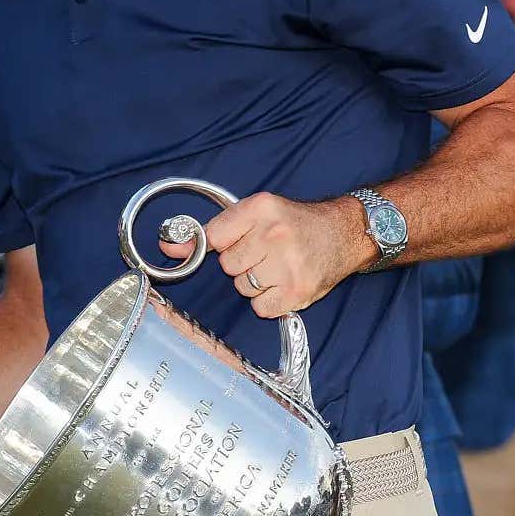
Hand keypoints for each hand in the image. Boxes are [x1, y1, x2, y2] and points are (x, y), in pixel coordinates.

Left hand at [157, 191, 370, 317]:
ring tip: (278, 267)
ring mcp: (287, 264)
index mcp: (260, 208)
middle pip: (228, 266)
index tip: (229, 247)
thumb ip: (215, 229)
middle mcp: (273, 234)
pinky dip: (269, 301)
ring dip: (256, 283)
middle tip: (266, 254)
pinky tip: (284, 284)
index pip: (214, 237)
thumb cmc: (297, 224)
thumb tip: (170, 247)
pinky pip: (260, 307)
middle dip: (243, 264)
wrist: (345, 233)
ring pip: (243, 288)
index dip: (220, 246)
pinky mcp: (297, 290)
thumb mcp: (259, 212)